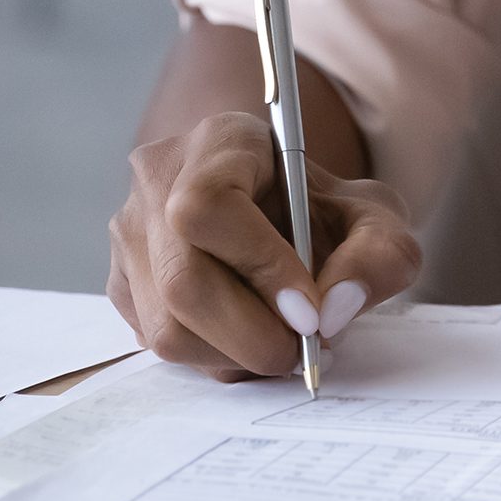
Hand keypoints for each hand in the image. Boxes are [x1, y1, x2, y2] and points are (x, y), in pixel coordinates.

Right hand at [108, 112, 421, 381]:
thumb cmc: (326, 209)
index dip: (259, 265)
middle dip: (251, 333)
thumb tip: (333, 310)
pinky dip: (214, 359)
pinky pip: (157, 345)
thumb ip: (378, 254)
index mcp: (218, 141)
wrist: (289, 213)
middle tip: (304, 350)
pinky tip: (252, 341)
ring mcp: (129, 236)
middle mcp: (157, 182)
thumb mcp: (376, 217)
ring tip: (286, 345)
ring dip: (234, 355)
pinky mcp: (123, 286)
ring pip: (165, 327)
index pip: (209, 205)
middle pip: (182, 280)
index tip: (310, 310)